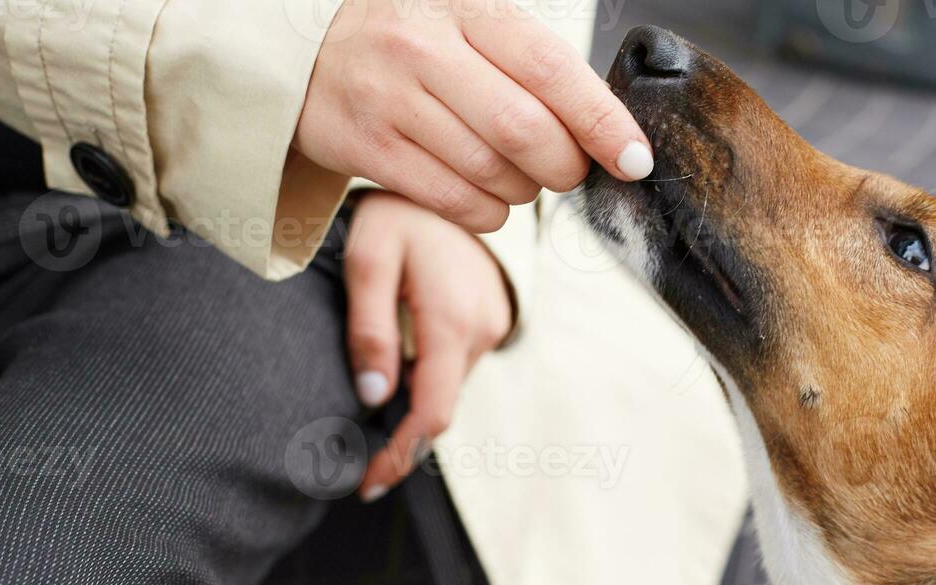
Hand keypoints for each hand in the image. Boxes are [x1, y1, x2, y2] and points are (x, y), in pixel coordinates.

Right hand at [295, 0, 653, 233]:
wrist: (301, 53)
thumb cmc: (408, 42)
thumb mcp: (464, 22)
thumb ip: (530, 63)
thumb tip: (606, 127)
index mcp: (464, 8)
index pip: (551, 68)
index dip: (602, 121)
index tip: (635, 158)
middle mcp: (423, 48)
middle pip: (525, 130)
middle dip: (564, 166)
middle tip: (567, 171)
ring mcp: (389, 99)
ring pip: (492, 172)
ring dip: (525, 192)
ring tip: (519, 178)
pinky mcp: (365, 147)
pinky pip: (453, 200)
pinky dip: (487, 212)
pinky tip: (486, 197)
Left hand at [343, 191, 511, 501]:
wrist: (456, 174)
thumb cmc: (400, 213)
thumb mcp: (368, 258)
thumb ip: (368, 329)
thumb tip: (374, 397)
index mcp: (451, 319)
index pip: (434, 410)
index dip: (402, 453)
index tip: (369, 483)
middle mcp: (482, 330)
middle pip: (441, 407)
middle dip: (403, 442)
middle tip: (363, 473)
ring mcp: (493, 328)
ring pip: (448, 387)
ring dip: (413, 408)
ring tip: (372, 426)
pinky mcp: (492, 323)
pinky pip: (455, 366)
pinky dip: (427, 381)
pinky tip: (400, 378)